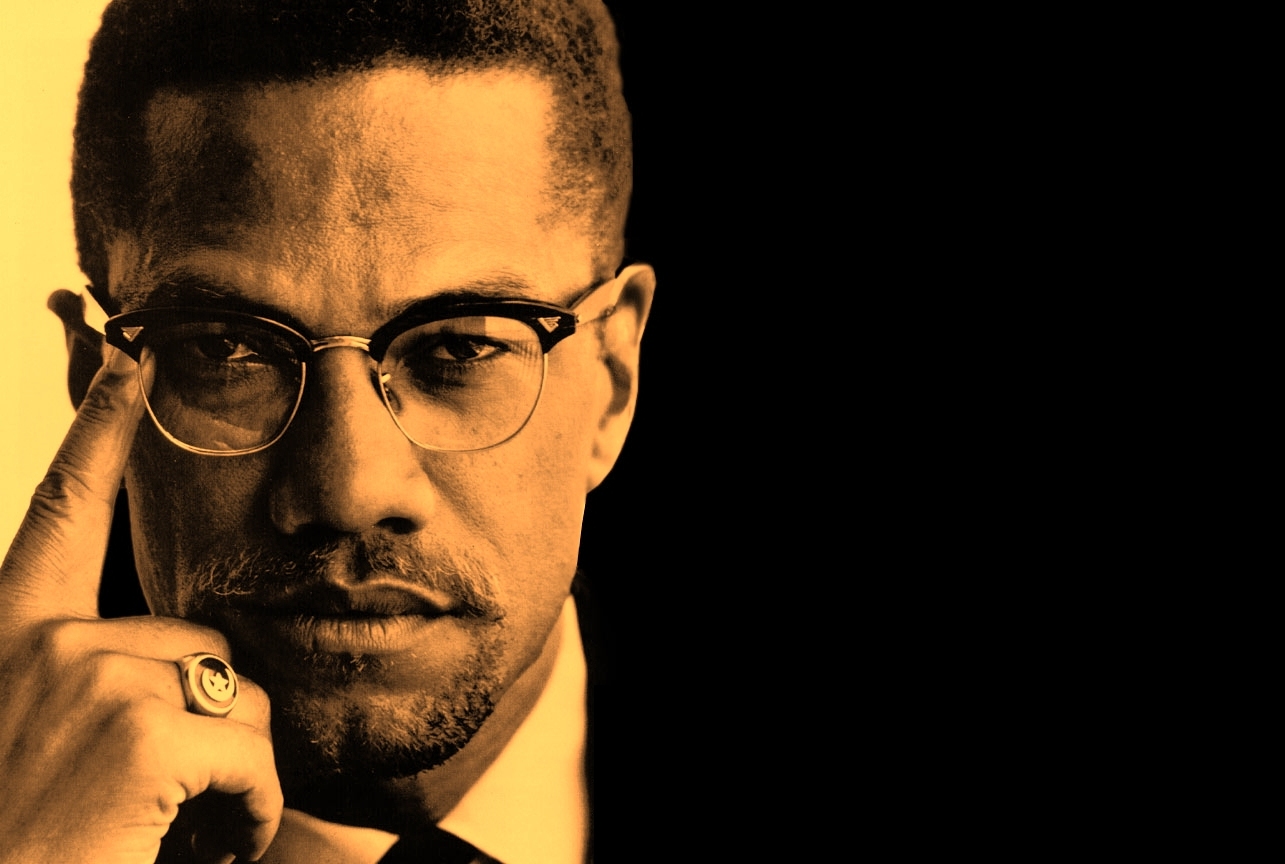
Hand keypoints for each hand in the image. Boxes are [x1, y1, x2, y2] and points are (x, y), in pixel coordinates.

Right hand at [0, 304, 281, 863]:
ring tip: (166, 828)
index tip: (130, 359)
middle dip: (207, 728)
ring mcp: (87, 677)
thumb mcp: (39, 742)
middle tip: (156, 804)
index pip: (62, 511)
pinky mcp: (138, 729)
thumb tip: (192, 670)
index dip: (99, 433)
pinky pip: (255, 756)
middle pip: (202, 644)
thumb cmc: (22, 840)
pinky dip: (249, 816)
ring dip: (229, 777)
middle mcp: (42, 642)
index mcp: (7, 639)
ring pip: (242, 699)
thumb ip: (97, 684)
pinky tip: (202, 849)